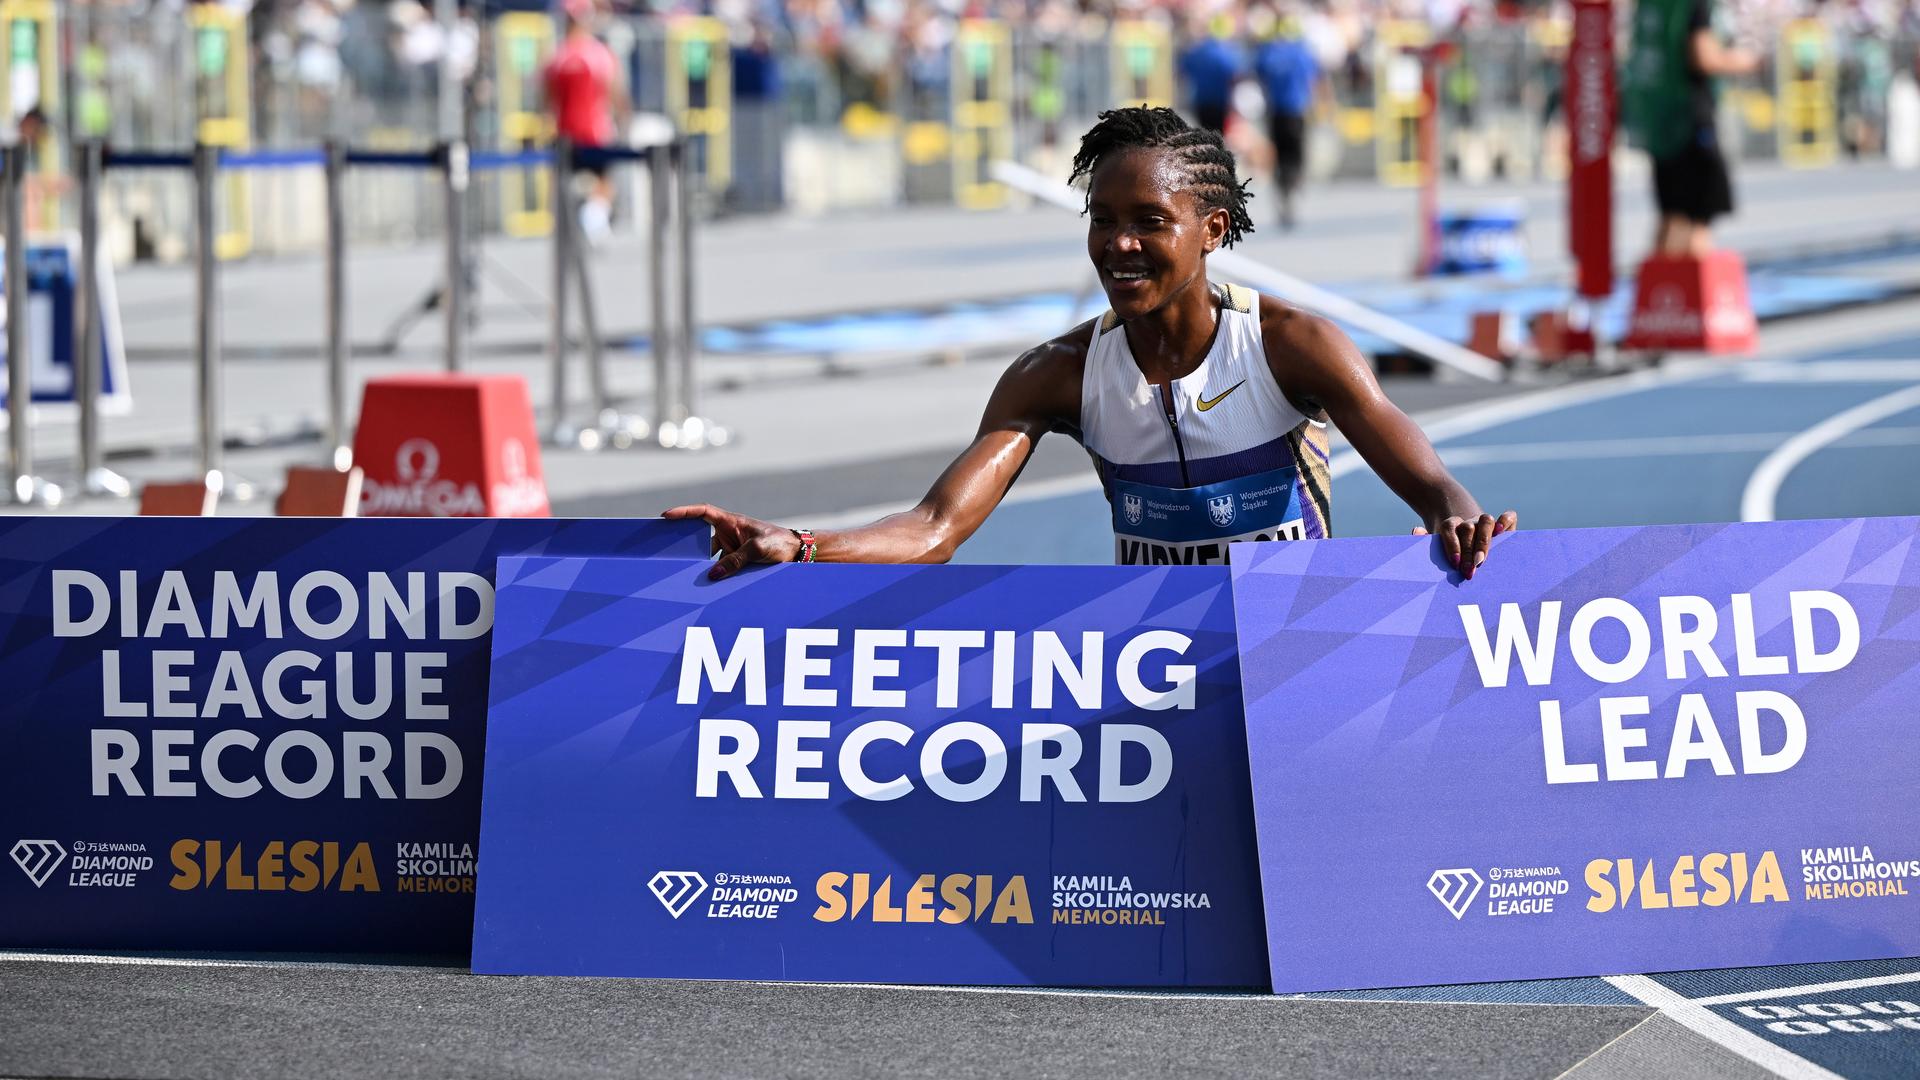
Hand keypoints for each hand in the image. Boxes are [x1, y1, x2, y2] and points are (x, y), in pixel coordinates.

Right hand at [663, 503, 799, 579]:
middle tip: (669, 553)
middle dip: (687, 544)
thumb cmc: (778, 542)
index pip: (702, 512)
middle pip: (700, 537)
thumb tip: (712, 575)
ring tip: (687, 574)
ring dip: (701, 565)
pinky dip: (714, 574)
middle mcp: (728, 532)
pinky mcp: (736, 560)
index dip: (684, 512)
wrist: (796, 552)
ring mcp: (731, 546)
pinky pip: (720, 567)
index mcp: (731, 521)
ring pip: (709, 556)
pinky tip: (707, 585)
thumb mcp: (757, 550)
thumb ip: (735, 561)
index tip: (666, 516)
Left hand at [1412, 510, 1517, 579]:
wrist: (1461, 528)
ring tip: (1482, 560)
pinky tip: (1502, 533)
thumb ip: (1425, 540)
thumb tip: (1416, 531)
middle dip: (1468, 551)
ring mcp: (1484, 522)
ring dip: (1484, 541)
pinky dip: (1506, 521)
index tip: (1454, 563)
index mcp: (1450, 525)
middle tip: (1468, 571)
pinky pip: (1508, 517)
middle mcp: (1468, 522)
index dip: (1452, 545)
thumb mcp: (1435, 545)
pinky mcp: (1502, 524)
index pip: (1449, 529)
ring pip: (1486, 521)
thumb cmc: (1448, 546)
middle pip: (1468, 529)